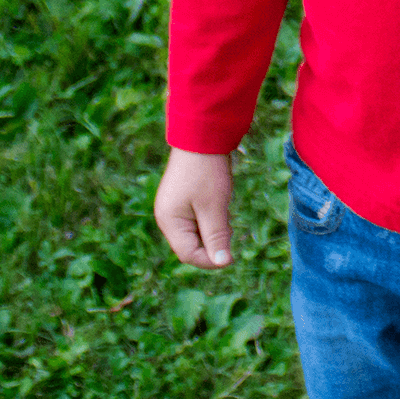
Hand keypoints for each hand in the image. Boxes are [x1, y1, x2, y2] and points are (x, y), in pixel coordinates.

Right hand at [154, 148, 233, 268]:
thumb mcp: (214, 207)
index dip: (211, 260)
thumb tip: (222, 263)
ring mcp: (173, 207)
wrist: (201, 135)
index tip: (232, 256)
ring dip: (213, 230)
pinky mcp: (182, 199)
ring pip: (196, 233)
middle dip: (212, 243)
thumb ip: (216, 237)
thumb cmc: (206, 172)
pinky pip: (197, 219)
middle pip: (191, 246)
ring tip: (224, 212)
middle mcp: (167, 217)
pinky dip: (210, 218)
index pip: (189, 254)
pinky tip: (220, 206)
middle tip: (229, 227)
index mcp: (169, 222)